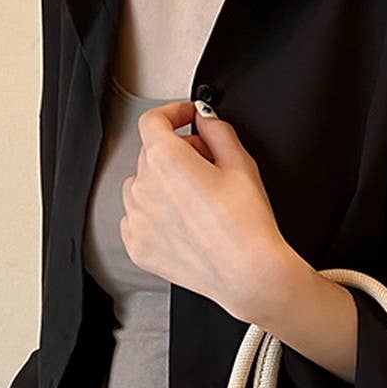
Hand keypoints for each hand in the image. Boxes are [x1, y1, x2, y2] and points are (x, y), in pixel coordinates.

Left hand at [119, 100, 301, 323]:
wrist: (248, 274)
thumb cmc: (247, 226)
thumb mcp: (241, 164)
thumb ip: (218, 131)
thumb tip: (206, 120)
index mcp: (165, 159)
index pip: (153, 120)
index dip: (173, 113)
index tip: (186, 117)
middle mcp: (144, 187)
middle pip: (151, 153)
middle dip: (178, 151)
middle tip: (208, 164)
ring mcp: (137, 219)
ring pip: (141, 186)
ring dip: (162, 184)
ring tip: (195, 199)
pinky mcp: (138, 245)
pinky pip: (138, 218)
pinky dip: (155, 215)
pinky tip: (184, 222)